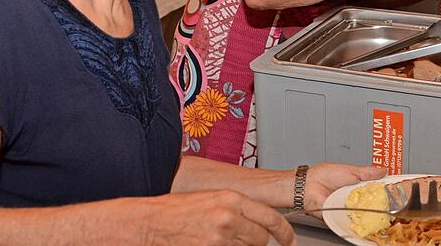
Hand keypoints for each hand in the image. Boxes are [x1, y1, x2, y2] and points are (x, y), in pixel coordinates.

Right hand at [143, 190, 295, 245]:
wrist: (150, 223)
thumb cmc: (176, 210)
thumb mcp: (211, 198)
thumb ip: (235, 208)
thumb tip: (255, 221)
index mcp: (231, 199)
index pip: (270, 217)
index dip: (284, 232)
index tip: (290, 240)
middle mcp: (229, 217)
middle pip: (261, 238)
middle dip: (256, 242)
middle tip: (245, 241)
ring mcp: (220, 238)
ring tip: (220, 239)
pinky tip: (213, 243)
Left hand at [303, 163, 385, 217]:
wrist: (308, 188)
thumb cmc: (324, 176)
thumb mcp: (351, 170)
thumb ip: (368, 172)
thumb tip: (383, 170)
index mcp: (356, 183)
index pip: (375, 187)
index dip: (385, 189)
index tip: (397, 191)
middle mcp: (354, 196)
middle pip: (373, 201)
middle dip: (382, 203)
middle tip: (393, 204)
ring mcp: (350, 208)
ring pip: (366, 213)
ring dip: (373, 213)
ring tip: (384, 214)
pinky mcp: (344, 218)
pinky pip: (356, 222)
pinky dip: (362, 223)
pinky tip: (370, 222)